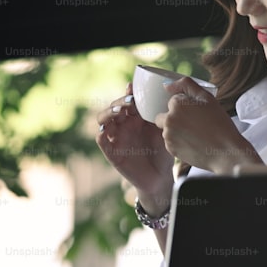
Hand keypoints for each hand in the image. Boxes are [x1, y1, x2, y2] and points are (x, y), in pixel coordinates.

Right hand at [96, 83, 174, 201]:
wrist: (160, 178)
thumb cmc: (163, 153)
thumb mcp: (164, 132)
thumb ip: (161, 117)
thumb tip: (165, 97)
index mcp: (135, 119)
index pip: (127, 101)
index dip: (128, 93)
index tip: (133, 88)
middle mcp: (123, 126)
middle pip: (114, 107)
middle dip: (120, 102)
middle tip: (130, 101)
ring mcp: (116, 138)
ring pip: (102, 120)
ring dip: (108, 113)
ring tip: (118, 112)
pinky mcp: (111, 152)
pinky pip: (101, 141)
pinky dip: (101, 134)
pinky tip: (105, 130)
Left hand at [154, 77, 261, 173]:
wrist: (226, 153)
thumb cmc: (220, 124)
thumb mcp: (207, 98)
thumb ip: (186, 85)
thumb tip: (167, 86)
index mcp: (176, 105)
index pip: (174, 101)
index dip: (186, 106)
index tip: (198, 113)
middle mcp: (168, 120)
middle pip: (166, 115)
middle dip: (176, 118)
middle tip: (194, 124)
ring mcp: (168, 136)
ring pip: (168, 129)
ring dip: (176, 130)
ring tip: (196, 134)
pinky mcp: (171, 150)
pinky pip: (171, 142)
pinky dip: (179, 142)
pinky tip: (194, 143)